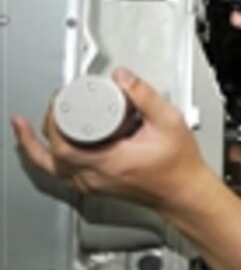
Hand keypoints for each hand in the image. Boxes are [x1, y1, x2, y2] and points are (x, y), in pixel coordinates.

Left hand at [10, 68, 212, 212]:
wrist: (185, 193)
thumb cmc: (180, 166)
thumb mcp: (169, 122)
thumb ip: (145, 96)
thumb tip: (122, 77)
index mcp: (109, 162)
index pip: (63, 145)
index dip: (54, 120)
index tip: (60, 100)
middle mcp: (95, 177)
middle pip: (50, 155)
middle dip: (42, 128)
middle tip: (50, 106)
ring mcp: (93, 184)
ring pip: (51, 167)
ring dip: (36, 146)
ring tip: (25, 128)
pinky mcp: (96, 185)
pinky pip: (62, 172)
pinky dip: (50, 157)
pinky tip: (50, 146)